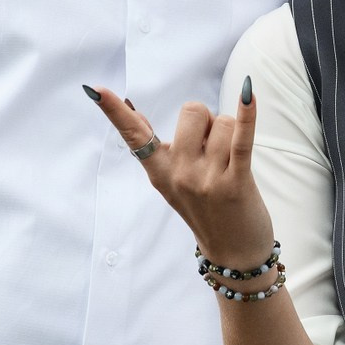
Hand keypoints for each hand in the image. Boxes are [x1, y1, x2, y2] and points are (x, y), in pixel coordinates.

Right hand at [88, 84, 273, 268]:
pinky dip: (247, 116)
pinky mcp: (237, 183)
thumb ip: (157, 149)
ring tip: (230, 163)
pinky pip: (242, 139)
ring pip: (222, 122)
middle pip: (192, 111)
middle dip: (207, 121)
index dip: (115, 111)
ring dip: (231, 134)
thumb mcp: (171, 182)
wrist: (233, 254)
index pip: (134, 135)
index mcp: (160, 171)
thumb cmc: (205, 210)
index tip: (96, 90)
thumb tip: (130, 109)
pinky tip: (248, 95)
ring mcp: (207, 180)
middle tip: (213, 151)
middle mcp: (179, 174)